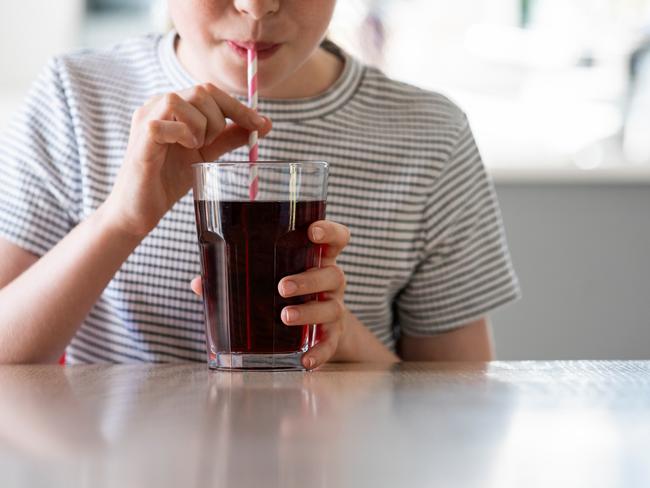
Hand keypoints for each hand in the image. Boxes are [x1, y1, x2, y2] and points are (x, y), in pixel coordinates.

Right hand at [104, 83, 271, 237]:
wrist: (140, 210)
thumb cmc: (168, 179)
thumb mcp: (206, 154)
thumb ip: (228, 137)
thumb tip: (262, 125)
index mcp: (173, 106)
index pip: (210, 91)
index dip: (239, 107)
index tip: (262, 125)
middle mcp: (157, 105)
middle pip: (202, 91)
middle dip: (220, 119)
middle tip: (212, 145)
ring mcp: (146, 118)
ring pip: (185, 101)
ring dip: (201, 127)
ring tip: (194, 148)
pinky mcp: (141, 137)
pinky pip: (167, 123)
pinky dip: (184, 135)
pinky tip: (182, 149)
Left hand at [190, 220, 350, 369]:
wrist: (318, 328)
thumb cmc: (286, 293)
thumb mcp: (267, 278)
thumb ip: (235, 276)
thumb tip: (198, 283)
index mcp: (316, 260)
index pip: (336, 239)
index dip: (329, 232)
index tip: (313, 232)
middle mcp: (330, 282)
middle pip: (332, 274)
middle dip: (308, 280)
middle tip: (282, 287)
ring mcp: (334, 308)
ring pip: (332, 307)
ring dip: (309, 312)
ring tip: (284, 316)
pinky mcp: (333, 335)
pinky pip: (330, 344)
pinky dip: (320, 352)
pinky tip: (305, 361)